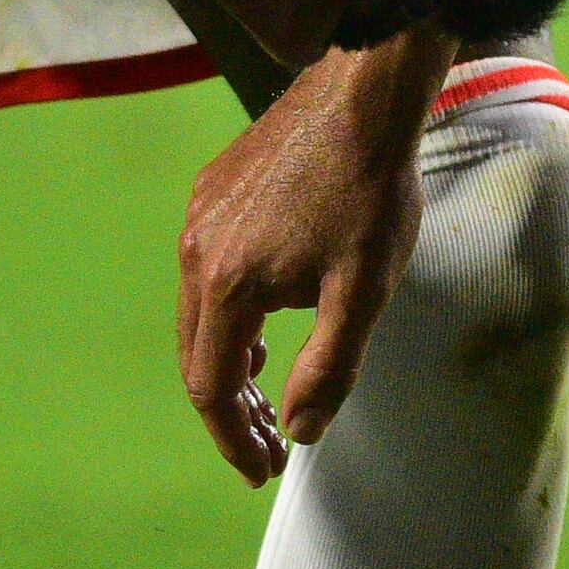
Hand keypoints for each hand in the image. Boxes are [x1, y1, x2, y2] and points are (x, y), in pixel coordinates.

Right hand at [180, 39, 439, 484]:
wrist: (362, 97)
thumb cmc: (372, 194)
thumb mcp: (364, 292)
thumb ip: (330, 367)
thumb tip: (299, 430)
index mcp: (228, 286)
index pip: (212, 387)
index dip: (234, 437)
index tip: (261, 471)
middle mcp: (196, 253)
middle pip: (198, 356)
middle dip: (231, 411)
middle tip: (267, 448)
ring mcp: (198, 218)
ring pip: (199, 314)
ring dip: (231, 362)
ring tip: (269, 393)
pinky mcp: (210, 191)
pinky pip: (206, 271)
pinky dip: (230, 314)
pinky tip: (266, 323)